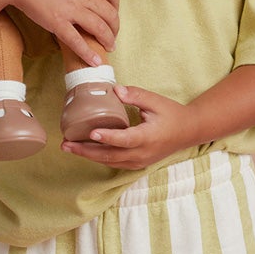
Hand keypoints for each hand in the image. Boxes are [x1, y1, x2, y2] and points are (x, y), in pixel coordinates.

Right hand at [0, 0, 121, 66]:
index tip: (113, 13)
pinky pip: (76, 41)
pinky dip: (88, 53)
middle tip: (112, 35)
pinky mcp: (57, 23)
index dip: (116, 6)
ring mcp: (71, 10)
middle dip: (115, 27)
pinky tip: (95, 62)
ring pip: (99, 28)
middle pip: (110, 14)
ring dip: (107, 40)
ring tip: (109, 48)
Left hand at [60, 85, 198, 169]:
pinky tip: (85, 150)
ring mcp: (139, 161)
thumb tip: (114, 90)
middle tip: (66, 144)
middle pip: (110, 155)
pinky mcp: (137, 163)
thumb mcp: (156, 101)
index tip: (91, 133)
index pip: (124, 139)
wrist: (188, 132)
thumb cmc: (172, 114)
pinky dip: (98, 158)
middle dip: (86, 151)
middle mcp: (142, 153)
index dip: (107, 137)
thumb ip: (135, 95)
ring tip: (69, 147)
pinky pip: (114, 163)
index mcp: (148, 137)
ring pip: (109, 161)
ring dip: (88, 155)